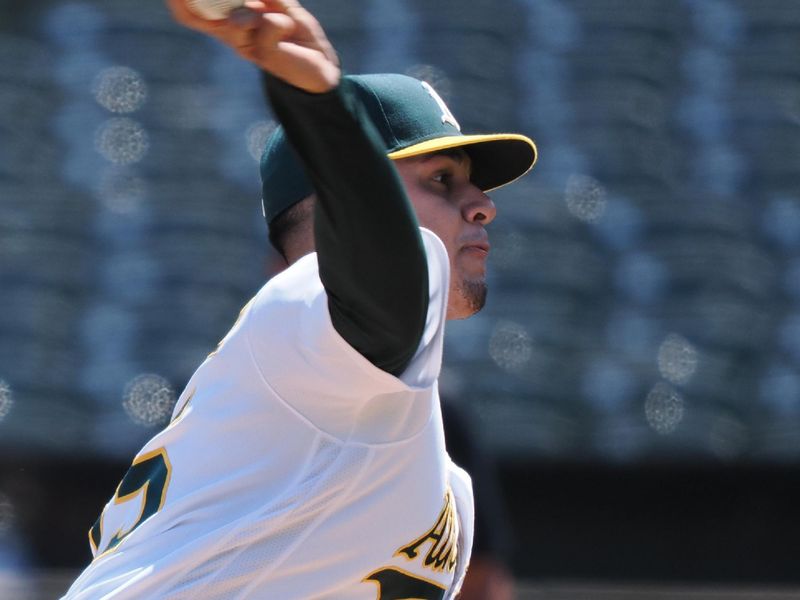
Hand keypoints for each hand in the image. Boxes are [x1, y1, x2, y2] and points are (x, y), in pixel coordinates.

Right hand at [166, 0, 339, 92]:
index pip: (190, 13)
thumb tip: (250, 0)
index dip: (178, 2)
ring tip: (270, 13)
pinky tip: (288, 24)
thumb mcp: (277, 4)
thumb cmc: (294, 32)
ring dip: (252, 10)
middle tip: (248, 10)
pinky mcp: (266, 55)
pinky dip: (280, 19)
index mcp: (228, 22)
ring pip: (236, 20)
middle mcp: (231, 36)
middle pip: (200, 16)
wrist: (320, 65)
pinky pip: (267, 26)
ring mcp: (246, 47)